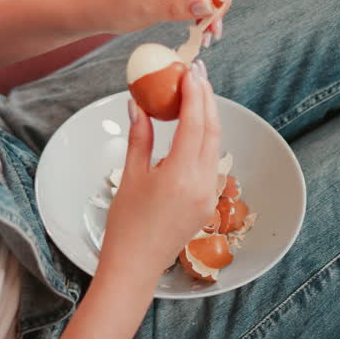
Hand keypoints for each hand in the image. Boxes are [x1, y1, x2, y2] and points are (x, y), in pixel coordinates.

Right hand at [98, 60, 221, 280]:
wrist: (135, 266)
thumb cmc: (125, 224)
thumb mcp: (130, 176)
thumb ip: (139, 137)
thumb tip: (137, 105)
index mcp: (179, 175)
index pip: (194, 123)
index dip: (193, 94)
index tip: (188, 72)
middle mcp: (201, 184)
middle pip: (212, 130)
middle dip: (206, 99)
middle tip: (196, 74)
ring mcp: (208, 195)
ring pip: (214, 146)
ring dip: (207, 117)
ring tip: (195, 94)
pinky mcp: (207, 203)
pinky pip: (210, 163)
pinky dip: (204, 140)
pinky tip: (192, 128)